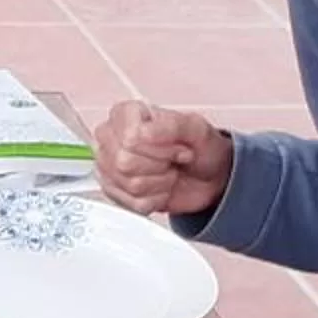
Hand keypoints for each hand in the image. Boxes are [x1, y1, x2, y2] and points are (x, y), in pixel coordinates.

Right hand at [96, 101, 231, 219]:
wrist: (208, 176)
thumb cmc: (199, 148)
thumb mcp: (195, 128)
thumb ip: (171, 125)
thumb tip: (142, 133)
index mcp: (126, 114)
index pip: (130, 138)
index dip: (160, 147)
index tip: (177, 144)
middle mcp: (111, 138)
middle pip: (125, 162)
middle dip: (160, 165)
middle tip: (172, 159)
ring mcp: (109, 166)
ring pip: (131, 184)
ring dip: (161, 182)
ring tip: (168, 171)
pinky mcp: (115, 192)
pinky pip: (134, 203)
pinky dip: (157, 199)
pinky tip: (161, 187)